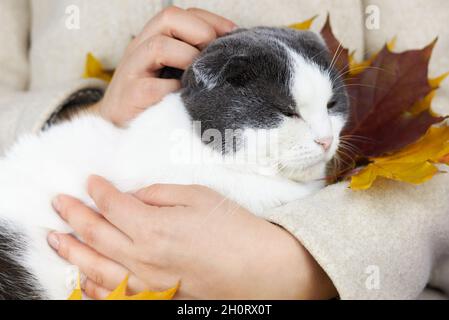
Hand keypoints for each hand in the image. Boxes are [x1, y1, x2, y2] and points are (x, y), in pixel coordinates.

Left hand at [48, 175, 336, 298]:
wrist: (262, 270)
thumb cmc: (235, 230)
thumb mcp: (199, 197)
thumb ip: (159, 194)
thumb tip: (133, 196)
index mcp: (154, 227)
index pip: (112, 204)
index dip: (97, 190)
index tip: (91, 181)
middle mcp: (143, 257)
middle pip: (96, 233)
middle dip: (73, 214)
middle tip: (57, 202)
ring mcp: (147, 282)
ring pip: (95, 266)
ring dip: (71, 249)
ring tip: (54, 237)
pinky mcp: (156, 298)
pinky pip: (114, 295)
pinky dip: (92, 284)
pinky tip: (82, 275)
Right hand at [93, 7, 235, 124]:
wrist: (118, 129)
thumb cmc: (151, 101)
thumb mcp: (172, 74)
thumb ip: (191, 60)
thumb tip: (227, 54)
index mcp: (151, 41)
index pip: (181, 15)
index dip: (210, 20)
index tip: (233, 35)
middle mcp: (139, 49)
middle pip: (168, 18)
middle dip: (200, 31)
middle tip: (215, 55)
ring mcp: (132, 71)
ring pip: (159, 46)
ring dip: (188, 58)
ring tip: (200, 78)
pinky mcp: (130, 97)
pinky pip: (153, 87)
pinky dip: (174, 90)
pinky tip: (185, 99)